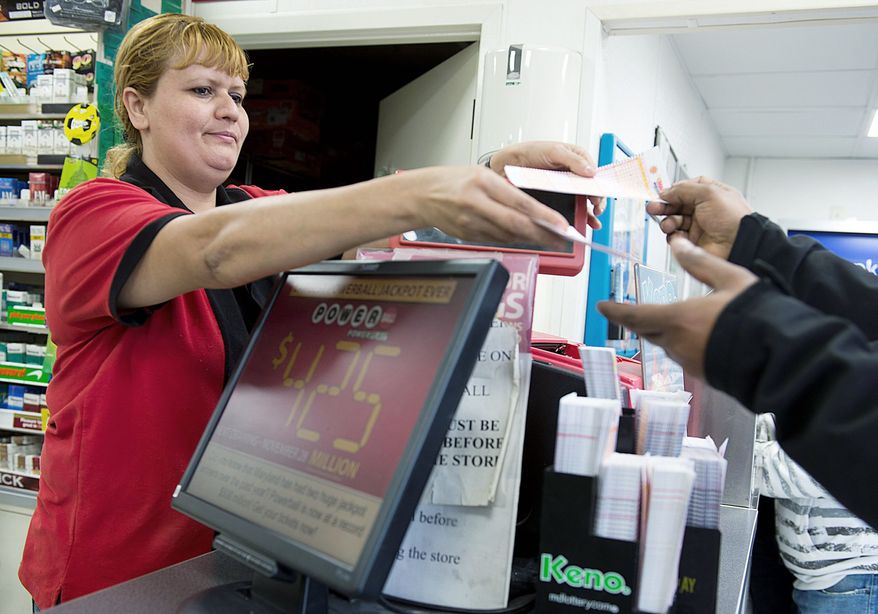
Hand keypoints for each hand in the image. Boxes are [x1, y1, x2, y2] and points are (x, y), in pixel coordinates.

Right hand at [408, 165, 570, 249]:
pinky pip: (495, 240)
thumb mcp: (481, 176)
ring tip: (545, 238)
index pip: (521, 203)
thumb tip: (533, 208)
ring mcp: (470, 222)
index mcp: (483, 183)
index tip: (560, 225)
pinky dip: (511, 239)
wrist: (422, 195)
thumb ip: (506, 190)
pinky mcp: (467, 235)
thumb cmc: (452, 182)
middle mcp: (476, 203)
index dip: (544, 217)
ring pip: (507, 235)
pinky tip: (520, 237)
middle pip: (516, 224)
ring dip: (528, 238)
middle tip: (560, 239)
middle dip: (542, 234)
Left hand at [490, 141, 605, 228]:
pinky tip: (582, 223)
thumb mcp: (553, 151)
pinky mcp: (557, 198)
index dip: (599, 186)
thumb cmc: (530, 151)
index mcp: (577, 159)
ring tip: (593, 221)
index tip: (598, 196)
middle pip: (591, 190)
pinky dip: (578, 217)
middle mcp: (574, 174)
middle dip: (597, 201)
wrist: (508, 164)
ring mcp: (566, 187)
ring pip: (583, 202)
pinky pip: (570, 208)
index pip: (594, 174)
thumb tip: (591, 171)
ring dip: (590, 213)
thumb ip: (573, 160)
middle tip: (597, 209)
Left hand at [597, 236, 757, 377]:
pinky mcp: (704, 375)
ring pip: (668, 345)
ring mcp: (690, 362)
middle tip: (632, 313)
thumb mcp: (730, 278)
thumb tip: (679, 245)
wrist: (780, 355)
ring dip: (666, 332)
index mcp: (677, 319)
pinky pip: (686, 357)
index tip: (602, 307)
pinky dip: (686, 344)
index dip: (615, 311)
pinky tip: (701, 338)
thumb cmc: (757, 315)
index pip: (635, 315)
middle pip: (648, 331)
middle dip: (639, 320)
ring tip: (676, 320)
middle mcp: (677, 344)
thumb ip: (701, 263)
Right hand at [647, 177, 752, 259]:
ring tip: (668, 224)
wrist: (738, 244)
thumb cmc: (733, 218)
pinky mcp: (693, 242)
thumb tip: (666, 191)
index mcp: (711, 195)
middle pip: (677, 204)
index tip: (663, 193)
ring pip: (674, 220)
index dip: (674, 190)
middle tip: (654, 207)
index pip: (687, 189)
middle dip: (664, 205)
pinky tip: (677, 234)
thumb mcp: (708, 192)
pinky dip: (673, 235)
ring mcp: (698, 226)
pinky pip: (675, 236)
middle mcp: (704, 210)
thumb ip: (683, 189)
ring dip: (668, 221)